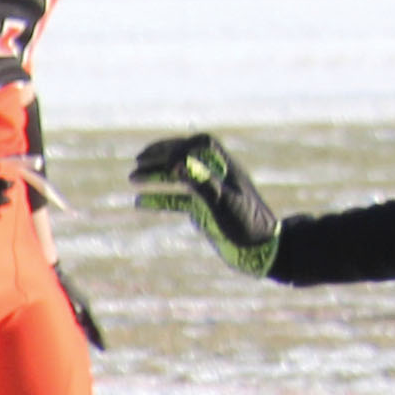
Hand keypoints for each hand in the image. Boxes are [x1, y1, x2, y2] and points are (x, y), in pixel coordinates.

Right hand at [126, 132, 280, 275]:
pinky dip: (159, 198)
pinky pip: (177, 199)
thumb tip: (178, 164)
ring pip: (178, 177)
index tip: (159, 160)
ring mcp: (209, 192)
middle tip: (137, 162)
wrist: (262, 249)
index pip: (200, 145)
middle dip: (161, 156)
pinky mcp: (204, 209)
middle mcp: (216, 176)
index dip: (178, 146)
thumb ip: (201, 183)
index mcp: (226, 168)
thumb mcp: (224, 203)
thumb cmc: (247, 224)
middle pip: (186, 156)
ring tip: (132, 178)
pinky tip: (140, 202)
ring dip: (156, 175)